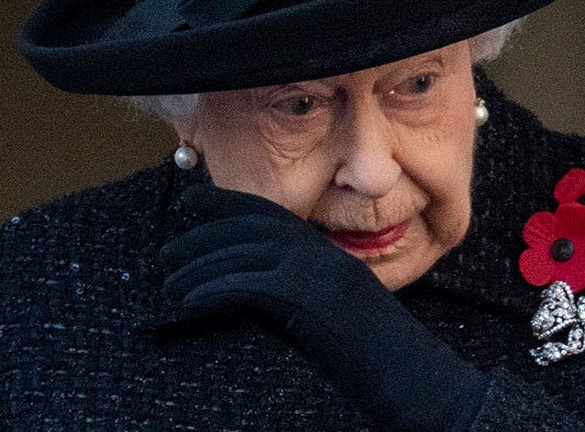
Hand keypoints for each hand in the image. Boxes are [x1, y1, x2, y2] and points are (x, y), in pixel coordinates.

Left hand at [160, 184, 487, 430]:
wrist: (418, 380)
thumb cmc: (382, 362)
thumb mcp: (336, 320)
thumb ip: (299, 299)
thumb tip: (250, 296)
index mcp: (330, 255)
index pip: (271, 215)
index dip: (228, 205)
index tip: (193, 205)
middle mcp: (323, 254)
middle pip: (249, 229)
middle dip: (202, 236)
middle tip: (166, 253)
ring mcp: (317, 272)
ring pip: (242, 255)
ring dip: (198, 269)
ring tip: (169, 285)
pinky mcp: (308, 297)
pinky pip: (246, 284)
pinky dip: (211, 291)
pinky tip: (188, 304)